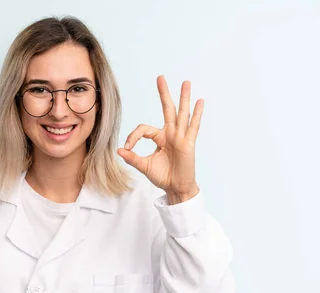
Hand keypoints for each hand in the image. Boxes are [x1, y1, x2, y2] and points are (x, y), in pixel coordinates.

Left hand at [117, 75, 201, 203]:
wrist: (176, 188)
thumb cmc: (162, 176)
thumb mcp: (144, 166)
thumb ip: (133, 158)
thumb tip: (119, 150)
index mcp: (159, 138)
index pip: (144, 129)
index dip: (133, 136)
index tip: (127, 147)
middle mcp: (170, 134)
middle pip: (167, 109)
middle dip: (163, 93)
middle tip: (160, 77)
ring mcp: (180, 137)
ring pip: (181, 114)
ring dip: (183, 98)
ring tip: (185, 82)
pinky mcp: (188, 143)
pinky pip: (193, 126)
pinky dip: (197, 114)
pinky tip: (200, 102)